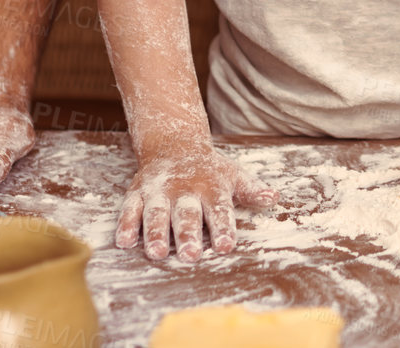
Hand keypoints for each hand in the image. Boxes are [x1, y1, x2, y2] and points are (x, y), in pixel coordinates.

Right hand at [116, 139, 275, 261]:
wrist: (174, 145)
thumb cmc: (210, 169)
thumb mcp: (233, 175)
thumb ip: (251, 190)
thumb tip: (274, 198)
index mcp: (211, 187)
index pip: (219, 210)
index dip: (222, 228)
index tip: (225, 246)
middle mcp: (184, 190)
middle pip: (186, 214)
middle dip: (188, 235)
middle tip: (191, 255)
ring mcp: (159, 191)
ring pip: (156, 213)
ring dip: (155, 233)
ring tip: (158, 253)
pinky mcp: (137, 193)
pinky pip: (130, 209)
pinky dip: (126, 224)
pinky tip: (125, 241)